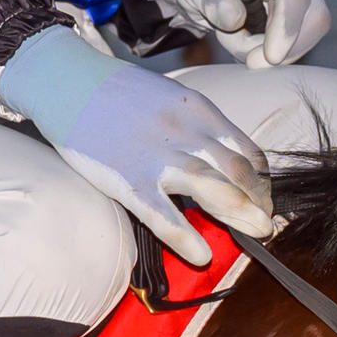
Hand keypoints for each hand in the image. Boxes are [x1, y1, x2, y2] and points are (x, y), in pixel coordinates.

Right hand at [0, 26, 277, 265]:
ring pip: (213, 187)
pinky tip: (201, 256)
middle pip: (238, 171)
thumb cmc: (117, 92)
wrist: (68, 81)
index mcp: (199, 112)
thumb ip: (196, 125)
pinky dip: (186, 236)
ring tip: (259, 234)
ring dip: (241, 213)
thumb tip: (220, 155)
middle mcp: (187, 132)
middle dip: (260, 200)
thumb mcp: (169, 97)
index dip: (262, 181)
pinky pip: (163, 214)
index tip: (265, 199)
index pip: (247, 151)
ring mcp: (158, 156)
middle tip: (268, 224)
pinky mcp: (128, 178)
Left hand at [142, 0, 329, 69]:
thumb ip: (212, 0)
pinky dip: (275, 51)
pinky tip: (250, 42)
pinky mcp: (302, 12)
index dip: (287, 30)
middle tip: (246, 58)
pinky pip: (300, 41)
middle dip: (284, 48)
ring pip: (309, 34)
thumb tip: (235, 19)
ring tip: (238, 41)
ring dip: (274, 51)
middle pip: (314, 18)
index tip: (270, 58)